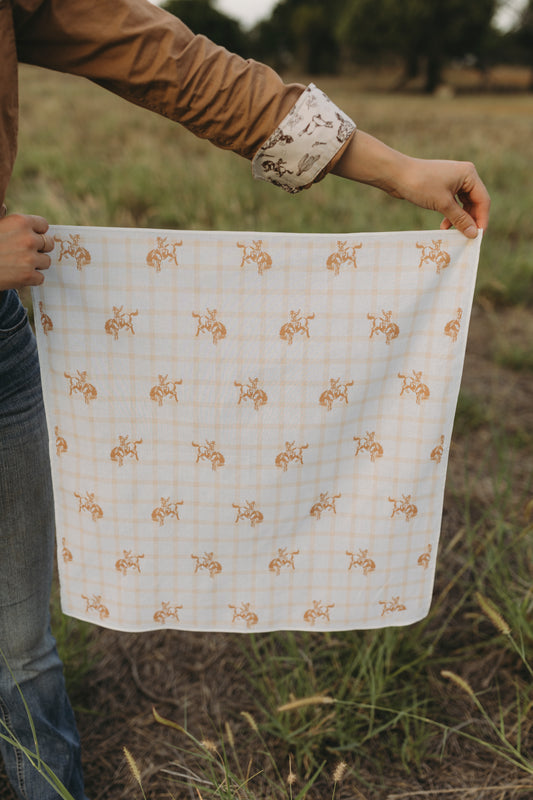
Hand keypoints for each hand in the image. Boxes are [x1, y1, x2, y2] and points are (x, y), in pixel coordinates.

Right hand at [0, 214, 53, 289]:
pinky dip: (31, 279)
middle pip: (48, 243)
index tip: (30, 238)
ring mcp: (30, 258)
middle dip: (39, 249)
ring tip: (19, 265)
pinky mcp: (28, 276)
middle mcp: (28, 238)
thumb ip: (10, 224)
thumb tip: (12, 215)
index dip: (37, 233)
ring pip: (46, 261)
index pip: (43, 225)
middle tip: (24, 254)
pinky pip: (40, 278)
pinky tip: (17, 276)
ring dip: (36, 265)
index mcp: (20, 222)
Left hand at [333, 131, 489, 237]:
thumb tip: (474, 234)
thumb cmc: (421, 185)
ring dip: (459, 219)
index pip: (483, 200)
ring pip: (464, 204)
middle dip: (470, 220)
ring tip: (451, 232)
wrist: (397, 175)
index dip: (482, 219)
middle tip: (466, 237)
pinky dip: (451, 214)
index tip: (478, 237)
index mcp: (469, 174)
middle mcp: (464, 175)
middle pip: (475, 203)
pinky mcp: (443, 186)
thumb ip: (460, 219)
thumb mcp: (443, 204)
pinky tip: (443, 226)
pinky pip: (453, 203)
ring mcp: (454, 180)